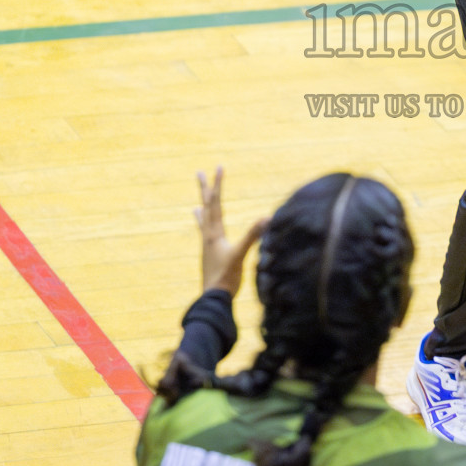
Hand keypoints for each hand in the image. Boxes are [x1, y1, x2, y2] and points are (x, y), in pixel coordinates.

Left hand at [195, 167, 266, 296]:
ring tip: (198, 199)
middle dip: (205, 189)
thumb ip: (252, 236)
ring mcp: (207, 244)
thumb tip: (267, 219)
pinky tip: (203, 226)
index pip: (216, 203)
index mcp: (215, 232)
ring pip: (204, 219)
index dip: (218, 184)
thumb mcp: (240, 255)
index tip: (219, 167)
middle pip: (206, 206)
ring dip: (203, 205)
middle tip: (199, 172)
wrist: (213, 298)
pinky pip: (205, 232)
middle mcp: (208, 235)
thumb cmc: (226, 277)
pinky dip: (203, 223)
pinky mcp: (210, 253)